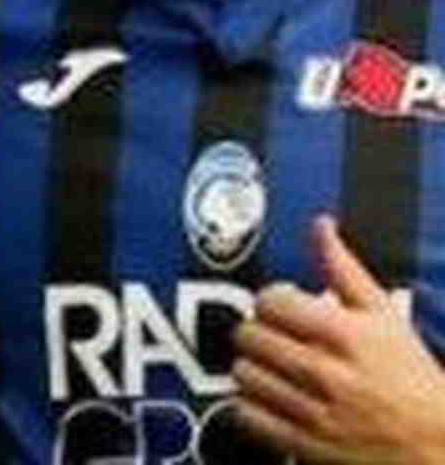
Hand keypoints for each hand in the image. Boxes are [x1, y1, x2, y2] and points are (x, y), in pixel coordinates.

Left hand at [232, 215, 444, 462]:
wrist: (436, 441)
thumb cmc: (408, 374)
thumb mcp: (384, 315)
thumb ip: (344, 268)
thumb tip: (321, 225)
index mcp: (346, 335)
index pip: (270, 301)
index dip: (273, 301)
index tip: (284, 309)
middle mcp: (327, 372)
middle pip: (249, 335)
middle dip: (259, 331)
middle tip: (277, 338)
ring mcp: (315, 413)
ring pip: (243, 373)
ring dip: (252, 367)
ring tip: (274, 367)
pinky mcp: (305, 445)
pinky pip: (246, 415)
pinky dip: (249, 404)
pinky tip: (271, 398)